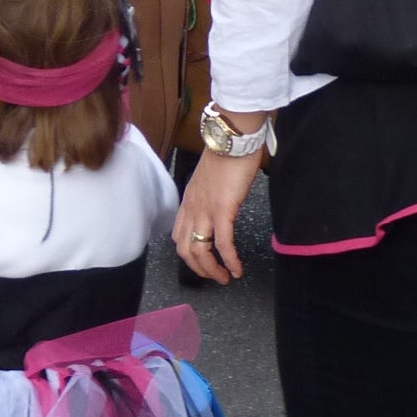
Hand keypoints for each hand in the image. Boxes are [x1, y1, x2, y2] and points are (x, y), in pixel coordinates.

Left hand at [174, 135, 261, 284]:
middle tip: (215, 277)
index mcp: (189, 201)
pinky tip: (237, 269)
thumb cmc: (227, 155)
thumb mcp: (211, 181)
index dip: (189, 255)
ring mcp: (205, 209)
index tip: (203, 263)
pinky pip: (222, 242)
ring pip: (199, 250)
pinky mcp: (223, 209)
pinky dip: (229, 260)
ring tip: (226, 278)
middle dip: (199, 268)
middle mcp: (192, 208)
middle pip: (185, 249)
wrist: (233, 139)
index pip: (178, 235)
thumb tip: (220, 208)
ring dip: (212, 269)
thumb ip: (210, 197)